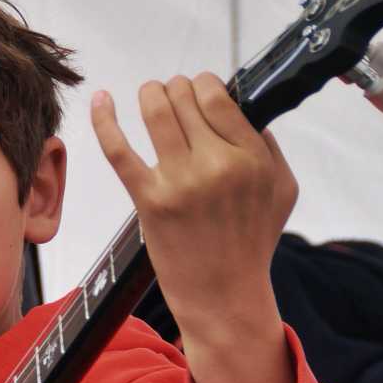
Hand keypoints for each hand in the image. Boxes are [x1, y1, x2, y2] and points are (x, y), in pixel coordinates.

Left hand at [90, 72, 297, 340]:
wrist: (224, 297)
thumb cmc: (251, 245)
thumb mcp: (282, 191)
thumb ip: (270, 146)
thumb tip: (243, 109)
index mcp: (251, 158)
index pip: (218, 95)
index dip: (203, 85)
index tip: (198, 92)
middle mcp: (218, 165)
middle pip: (185, 96)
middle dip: (176, 89)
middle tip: (172, 98)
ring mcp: (181, 182)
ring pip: (156, 110)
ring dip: (149, 94)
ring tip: (149, 96)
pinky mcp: (150, 202)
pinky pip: (119, 149)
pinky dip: (105, 120)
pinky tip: (101, 100)